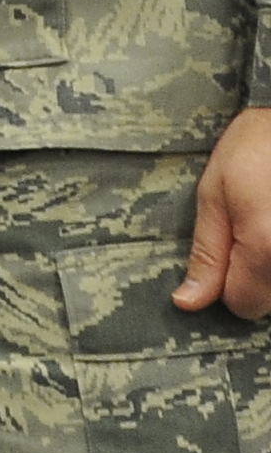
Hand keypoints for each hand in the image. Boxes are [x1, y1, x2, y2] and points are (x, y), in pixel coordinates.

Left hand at [173, 106, 270, 318]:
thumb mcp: (215, 194)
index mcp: (266, 248)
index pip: (241, 305)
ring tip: (266, 221)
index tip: (225, 248)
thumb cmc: (256, 147)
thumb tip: (188, 302)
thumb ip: (207, 252)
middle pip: (269, 302)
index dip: (225, 284)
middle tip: (250, 228)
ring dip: (270, 267)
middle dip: (252, 276)